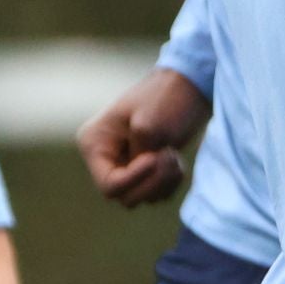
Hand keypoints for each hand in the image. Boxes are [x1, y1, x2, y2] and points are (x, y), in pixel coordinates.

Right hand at [77, 68, 211, 208]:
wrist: (189, 85)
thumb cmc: (165, 97)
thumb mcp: (150, 124)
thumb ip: (140, 156)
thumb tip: (142, 179)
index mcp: (95, 143)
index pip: (109, 185)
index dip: (135, 179)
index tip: (157, 158)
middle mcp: (105, 158)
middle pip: (124, 196)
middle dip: (152, 182)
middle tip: (170, 157)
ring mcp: (125, 165)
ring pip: (141, 197)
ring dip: (163, 182)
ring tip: (175, 156)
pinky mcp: (144, 171)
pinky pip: (155, 194)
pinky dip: (169, 184)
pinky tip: (177, 162)